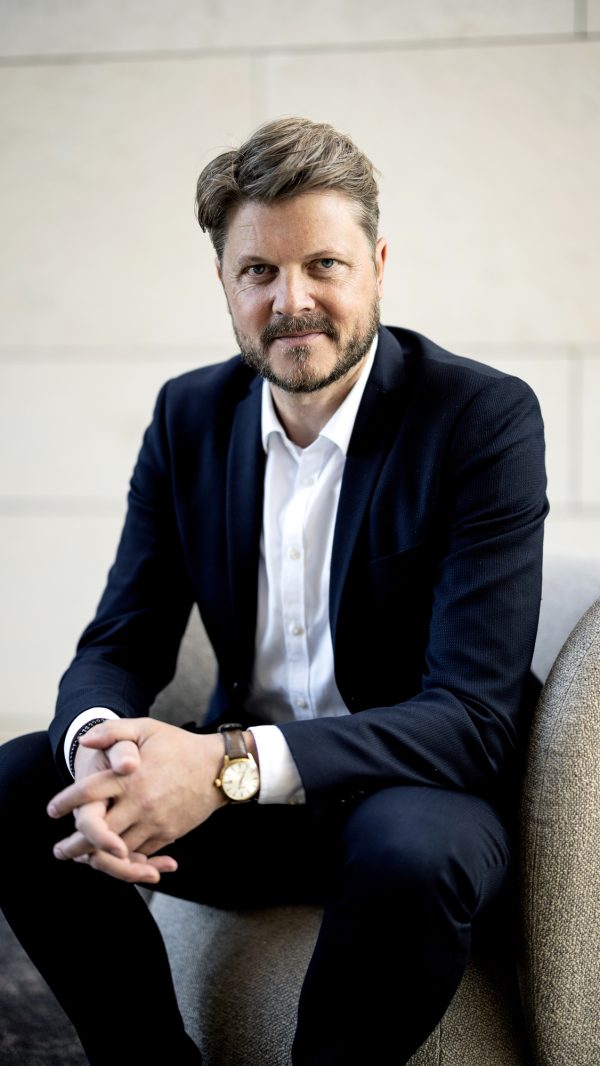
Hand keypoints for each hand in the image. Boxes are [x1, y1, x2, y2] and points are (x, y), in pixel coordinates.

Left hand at [47, 718, 226, 882]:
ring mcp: (154, 822)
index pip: (88, 793)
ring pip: (117, 851)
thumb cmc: (179, 746)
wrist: (219, 769)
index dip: (66, 803)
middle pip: (97, 833)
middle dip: (75, 845)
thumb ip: (114, 731)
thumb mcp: (147, 728)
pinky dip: (125, 859)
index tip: (52, 811)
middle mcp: (139, 803)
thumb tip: (85, 740)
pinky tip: (113, 857)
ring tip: (82, 858)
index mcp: (130, 777)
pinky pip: (140, 854)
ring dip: (97, 857)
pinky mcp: (167, 834)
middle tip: (60, 851)